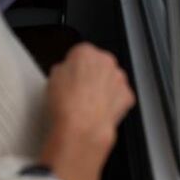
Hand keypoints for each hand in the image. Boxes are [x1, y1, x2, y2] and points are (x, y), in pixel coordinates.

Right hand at [40, 43, 135, 179]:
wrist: (81, 127)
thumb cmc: (65, 104)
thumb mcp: (52, 79)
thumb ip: (62, 70)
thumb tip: (65, 73)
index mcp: (85, 52)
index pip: (80, 53)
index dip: (74, 67)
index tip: (71, 77)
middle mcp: (106, 61)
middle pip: (99, 64)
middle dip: (91, 75)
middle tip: (79, 91)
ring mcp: (119, 78)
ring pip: (111, 79)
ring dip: (103, 88)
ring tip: (88, 104)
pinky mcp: (127, 95)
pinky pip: (120, 96)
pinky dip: (113, 103)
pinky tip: (99, 112)